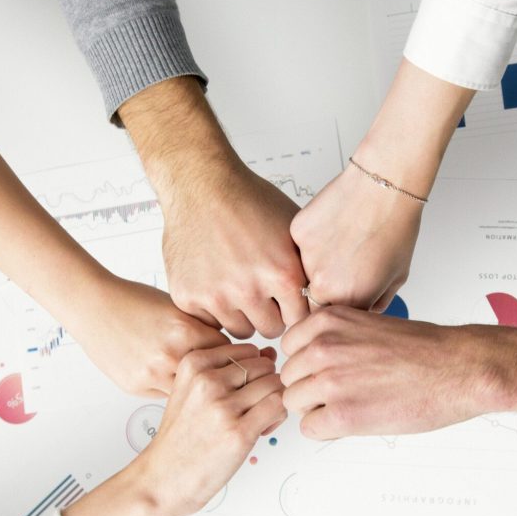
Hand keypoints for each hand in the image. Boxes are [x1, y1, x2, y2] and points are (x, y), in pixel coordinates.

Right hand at [63, 273, 228, 396]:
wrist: (93, 306)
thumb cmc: (133, 300)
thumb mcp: (177, 307)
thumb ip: (202, 328)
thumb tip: (229, 348)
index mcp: (185, 329)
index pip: (228, 353)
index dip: (233, 356)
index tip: (237, 359)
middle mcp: (170, 354)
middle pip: (212, 376)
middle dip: (218, 376)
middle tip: (222, 375)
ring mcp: (152, 374)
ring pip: (190, 392)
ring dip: (196, 387)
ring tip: (199, 380)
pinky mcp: (136, 386)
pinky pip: (167, 396)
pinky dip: (173, 389)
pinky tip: (172, 379)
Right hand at [118, 77, 308, 339]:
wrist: (201, 185)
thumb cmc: (247, 201)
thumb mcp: (293, 231)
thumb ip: (308, 268)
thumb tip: (328, 294)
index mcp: (282, 274)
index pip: (301, 320)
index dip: (295, 310)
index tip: (289, 301)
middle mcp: (249, 289)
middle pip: (271, 329)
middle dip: (270, 314)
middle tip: (263, 293)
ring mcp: (216, 295)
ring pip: (240, 330)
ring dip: (242, 314)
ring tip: (239, 286)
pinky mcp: (188, 297)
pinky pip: (210, 322)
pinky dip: (214, 308)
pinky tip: (216, 282)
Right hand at [138, 342, 286, 515]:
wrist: (165, 477)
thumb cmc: (182, 437)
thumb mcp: (194, 390)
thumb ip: (230, 370)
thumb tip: (270, 354)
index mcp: (193, 363)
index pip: (248, 350)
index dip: (254, 370)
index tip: (244, 390)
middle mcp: (207, 380)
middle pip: (264, 366)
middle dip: (267, 385)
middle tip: (254, 408)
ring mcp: (223, 406)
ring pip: (275, 385)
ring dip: (274, 401)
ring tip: (258, 419)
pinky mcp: (239, 431)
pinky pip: (278, 406)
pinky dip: (278, 417)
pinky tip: (262, 429)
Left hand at [280, 306, 494, 438]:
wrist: (458, 369)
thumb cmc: (424, 349)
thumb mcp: (367, 324)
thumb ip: (333, 338)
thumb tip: (309, 358)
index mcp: (327, 321)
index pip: (288, 348)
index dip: (307, 363)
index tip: (326, 370)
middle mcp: (322, 347)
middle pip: (289, 377)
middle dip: (310, 388)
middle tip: (343, 392)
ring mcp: (329, 381)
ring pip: (294, 403)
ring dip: (317, 409)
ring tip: (351, 405)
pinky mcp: (342, 414)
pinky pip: (309, 429)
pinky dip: (328, 429)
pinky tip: (354, 420)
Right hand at [290, 164, 421, 311]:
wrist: (384, 186)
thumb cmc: (395, 226)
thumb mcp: (396, 277)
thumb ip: (375, 303)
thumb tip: (362, 312)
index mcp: (348, 301)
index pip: (330, 319)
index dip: (338, 306)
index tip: (345, 294)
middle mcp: (322, 285)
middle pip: (313, 299)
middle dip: (326, 288)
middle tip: (344, 265)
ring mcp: (306, 259)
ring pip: (303, 271)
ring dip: (317, 263)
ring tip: (342, 241)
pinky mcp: (297, 233)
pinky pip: (299, 245)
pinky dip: (313, 239)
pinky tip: (333, 225)